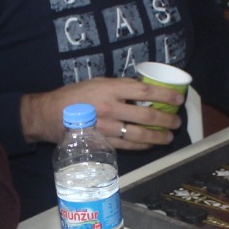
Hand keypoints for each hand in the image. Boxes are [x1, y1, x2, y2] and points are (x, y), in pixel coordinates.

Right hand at [20, 77, 183, 149]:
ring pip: (140, 134)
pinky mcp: (103, 143)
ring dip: (158, 137)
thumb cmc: (75, 95)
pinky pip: (128, 146)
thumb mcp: (97, 82)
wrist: (50, 115)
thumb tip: (143, 89)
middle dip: (166, 120)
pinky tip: (151, 144)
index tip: (178, 99)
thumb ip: (119, 86)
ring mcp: (107, 128)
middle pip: (147, 115)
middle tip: (177, 122)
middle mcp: (110, 108)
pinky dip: (143, 146)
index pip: (144, 91)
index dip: (164, 95)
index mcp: (110, 89)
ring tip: (169, 137)